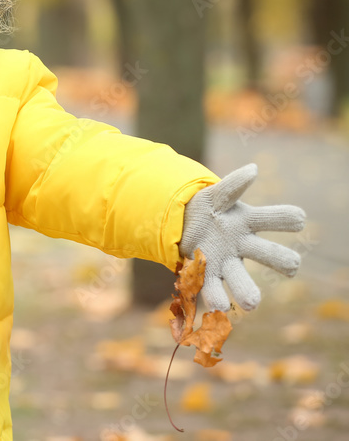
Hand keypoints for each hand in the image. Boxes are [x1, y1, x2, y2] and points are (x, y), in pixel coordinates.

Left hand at [180, 163, 304, 311]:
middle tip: (293, 266)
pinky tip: (218, 307)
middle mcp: (243, 246)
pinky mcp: (205, 275)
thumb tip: (253, 170)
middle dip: (281, 260)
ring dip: (246, 290)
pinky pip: (212, 288)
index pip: (274, 219)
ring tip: (252, 303)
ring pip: (240, 279)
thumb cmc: (206, 209)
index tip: (298, 219)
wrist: (180, 225)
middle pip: (268, 254)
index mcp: (248, 222)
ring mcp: (225, 263)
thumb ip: (232, 185)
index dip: (286, 219)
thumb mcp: (215, 195)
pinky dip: (215, 298)